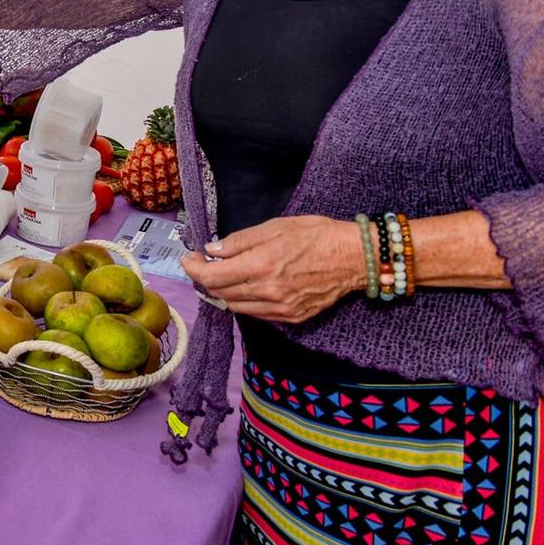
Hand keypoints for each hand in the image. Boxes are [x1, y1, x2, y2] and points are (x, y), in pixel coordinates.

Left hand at [178, 215, 366, 322]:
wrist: (354, 257)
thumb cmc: (316, 235)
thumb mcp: (275, 227)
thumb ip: (239, 241)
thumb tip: (212, 250)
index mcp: (260, 266)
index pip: (211, 277)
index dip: (193, 269)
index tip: (189, 259)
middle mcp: (266, 291)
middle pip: (219, 293)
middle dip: (205, 278)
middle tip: (203, 264)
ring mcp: (279, 308)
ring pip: (235, 306)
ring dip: (223, 292)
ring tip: (224, 274)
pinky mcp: (291, 317)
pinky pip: (256, 314)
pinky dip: (244, 301)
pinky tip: (246, 286)